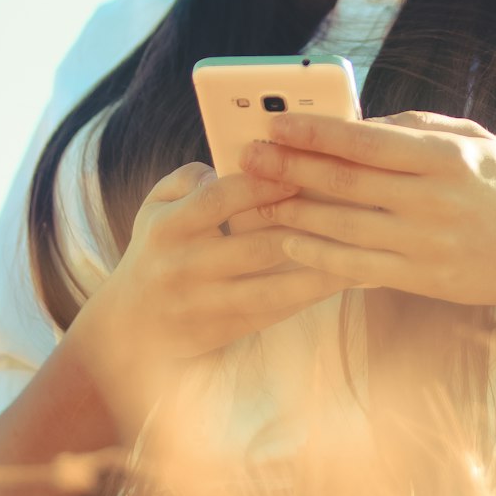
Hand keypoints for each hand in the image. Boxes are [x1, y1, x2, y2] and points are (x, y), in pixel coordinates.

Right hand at [71, 162, 355, 429]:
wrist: (130, 328)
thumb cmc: (156, 249)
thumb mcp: (156, 207)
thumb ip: (189, 178)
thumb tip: (233, 164)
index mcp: (168, 226)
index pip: (220, 200)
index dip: (262, 185)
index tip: (301, 169)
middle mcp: (185, 267)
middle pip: (256, 245)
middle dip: (307, 224)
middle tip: (354, 205)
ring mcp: (206, 305)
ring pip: (275, 286)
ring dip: (322, 266)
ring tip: (365, 246)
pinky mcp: (225, 331)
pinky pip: (277, 311)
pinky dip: (313, 293)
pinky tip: (348, 277)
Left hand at [241, 111, 495, 312]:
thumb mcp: (472, 139)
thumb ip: (413, 127)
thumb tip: (353, 124)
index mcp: (446, 157)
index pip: (368, 142)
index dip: (316, 133)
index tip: (277, 124)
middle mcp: (434, 200)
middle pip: (346, 182)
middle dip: (290, 168)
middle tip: (249, 156)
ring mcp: (425, 243)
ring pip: (343, 226)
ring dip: (292, 211)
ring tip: (255, 197)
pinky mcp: (419, 278)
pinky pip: (356, 266)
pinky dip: (317, 253)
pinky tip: (287, 238)